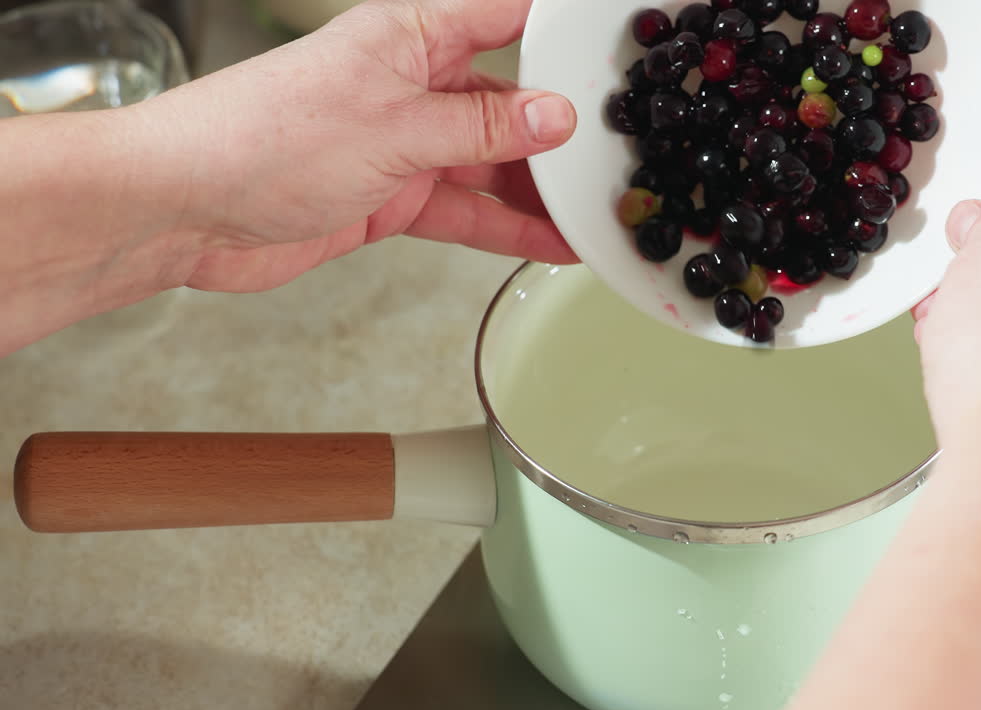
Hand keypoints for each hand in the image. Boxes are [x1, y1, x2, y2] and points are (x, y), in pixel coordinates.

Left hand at [144, 0, 577, 292]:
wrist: (184, 209)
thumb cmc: (261, 137)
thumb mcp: (395, 127)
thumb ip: (483, 127)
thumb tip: (556, 116)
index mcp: (411, 34)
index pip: (507, 16)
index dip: (562, 30)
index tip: (614, 50)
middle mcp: (412, 82)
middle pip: (510, 97)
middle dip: (562, 125)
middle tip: (621, 150)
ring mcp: (405, 143)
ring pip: (494, 161)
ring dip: (541, 188)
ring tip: (598, 209)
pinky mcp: (393, 196)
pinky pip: (468, 210)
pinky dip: (508, 228)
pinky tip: (552, 241)